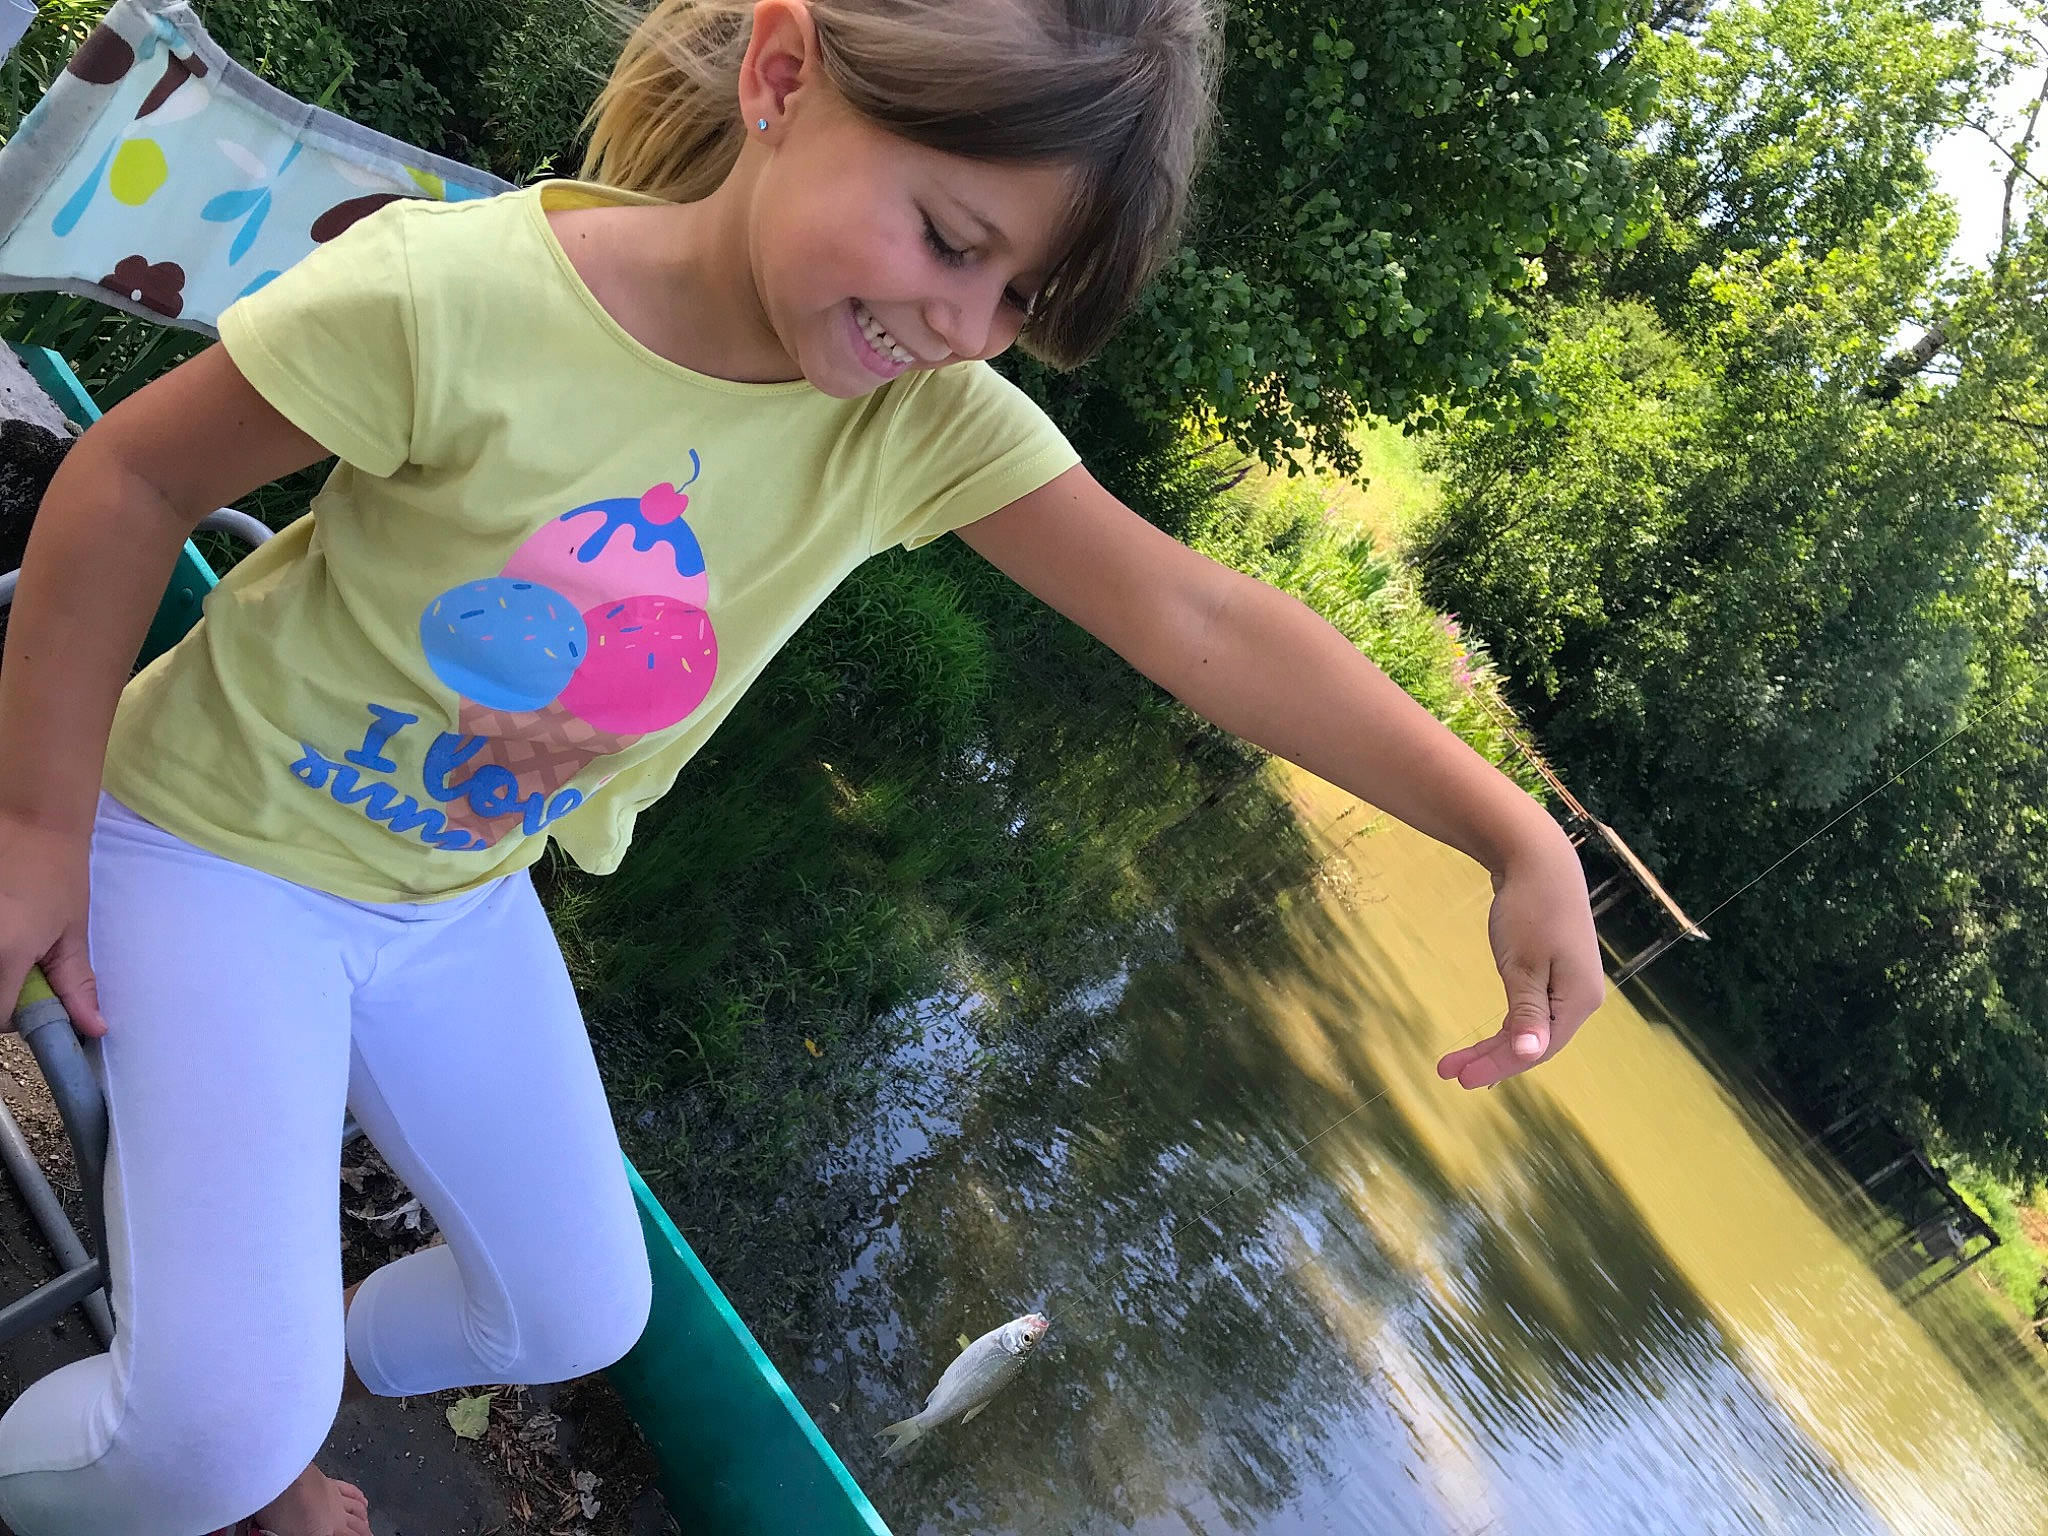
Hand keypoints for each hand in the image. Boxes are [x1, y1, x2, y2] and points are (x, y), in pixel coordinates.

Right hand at [0, 814, 107, 1037]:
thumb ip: (77, 986)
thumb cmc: (57, 873)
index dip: (13, 1019)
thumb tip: (94, 1029)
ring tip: (11, 942)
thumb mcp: (71, 933)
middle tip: (17, 972)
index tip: (30, 1000)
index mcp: (5, 953)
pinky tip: (4, 930)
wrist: (30, 820)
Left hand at [1436, 823, 1603, 1089]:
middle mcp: (1579, 998)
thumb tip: (1530, 1054)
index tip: (1459, 1077)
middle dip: (1491, 1059)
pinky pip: (1531, 1009)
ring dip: (1495, 1045)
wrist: (1538, 859)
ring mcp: (1568, 984)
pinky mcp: (1555, 971)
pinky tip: (1490, 1038)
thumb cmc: (1530, 910)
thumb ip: (1527, 1012)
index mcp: (1578, 1000)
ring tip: (1456, 1061)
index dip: (1499, 1065)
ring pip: (1530, 1027)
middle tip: (1449, 1072)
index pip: (1538, 1048)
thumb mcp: (1523, 965)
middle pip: (1533, 1042)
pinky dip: (1509, 1023)